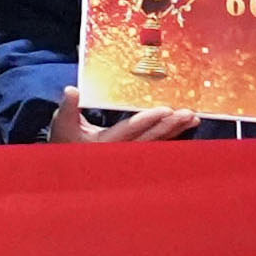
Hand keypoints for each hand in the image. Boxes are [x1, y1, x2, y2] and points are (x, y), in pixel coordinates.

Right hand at [53, 91, 199, 146]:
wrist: (68, 166)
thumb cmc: (65, 141)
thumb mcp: (62, 123)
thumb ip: (68, 106)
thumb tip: (72, 90)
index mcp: (105, 143)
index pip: (130, 130)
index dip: (148, 120)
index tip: (165, 110)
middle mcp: (121, 151)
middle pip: (150, 137)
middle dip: (170, 125)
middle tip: (187, 114)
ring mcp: (130, 154)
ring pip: (157, 142)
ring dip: (176, 130)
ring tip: (193, 118)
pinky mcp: (135, 153)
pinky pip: (156, 144)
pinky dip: (171, 135)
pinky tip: (183, 126)